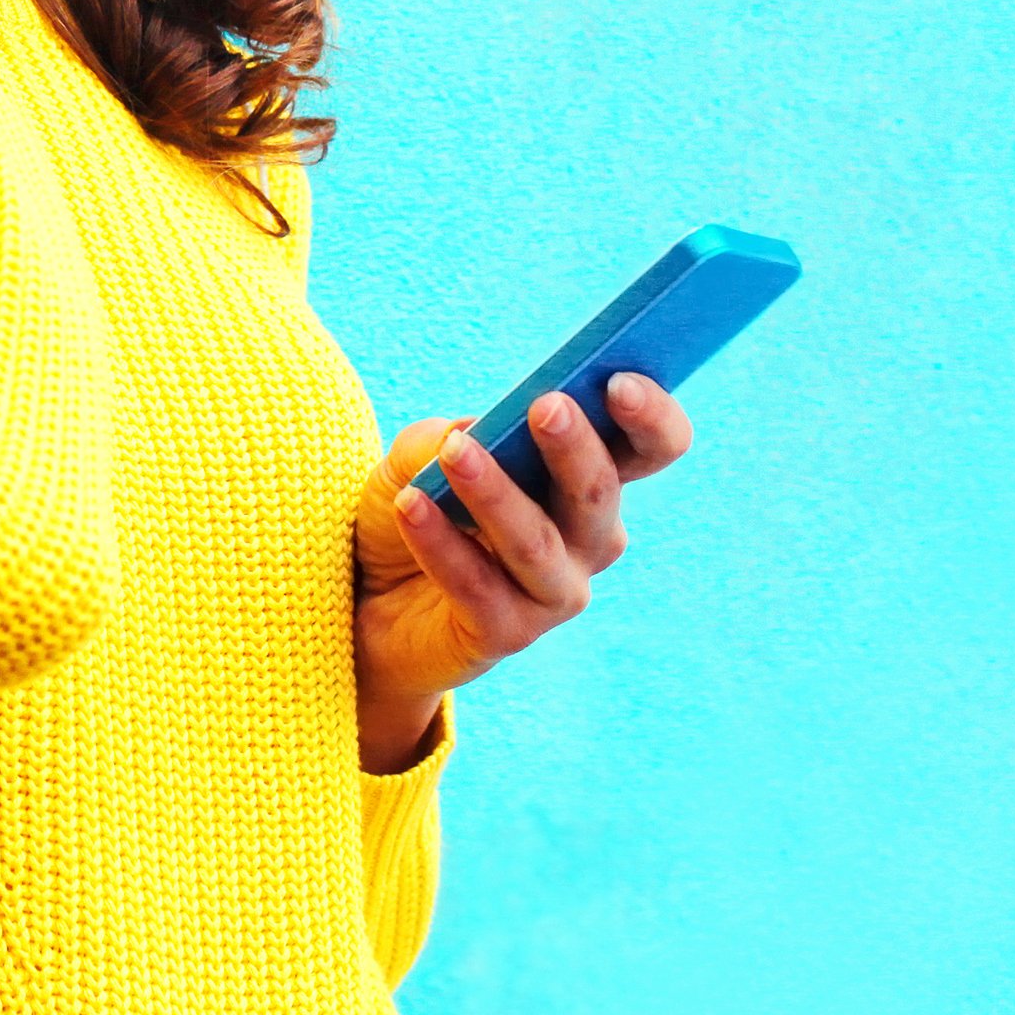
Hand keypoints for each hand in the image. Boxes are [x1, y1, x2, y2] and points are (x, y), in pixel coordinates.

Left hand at [349, 372, 694, 769]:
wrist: (363, 590)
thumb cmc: (416, 502)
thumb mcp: (421, 454)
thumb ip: (446, 434)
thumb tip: (470, 432)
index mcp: (587, 479)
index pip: (650, 448)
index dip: (650, 417)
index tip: (618, 381)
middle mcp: (588, 538)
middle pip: (598, 493)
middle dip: (574, 447)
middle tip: (545, 406)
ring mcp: (553, 592)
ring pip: (536, 542)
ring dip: (496, 493)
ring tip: (455, 452)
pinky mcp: (507, 633)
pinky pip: (478, 586)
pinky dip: (442, 542)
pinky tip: (410, 504)